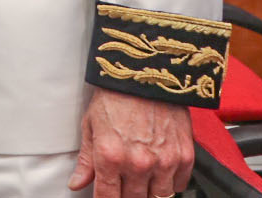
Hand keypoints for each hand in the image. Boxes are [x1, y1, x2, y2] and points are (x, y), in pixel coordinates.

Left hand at [68, 88, 192, 197]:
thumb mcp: (91, 126)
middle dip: (126, 196)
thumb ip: (86, 160)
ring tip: (141, 180)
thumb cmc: (116, 97)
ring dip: (148, 193)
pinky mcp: (185, 157)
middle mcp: (138, 164)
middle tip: (123, 186)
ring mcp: (164, 162)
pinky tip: (159, 172)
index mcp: (110, 157)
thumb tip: (77, 183)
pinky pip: (179, 186)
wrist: (146, 75)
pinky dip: (169, 184)